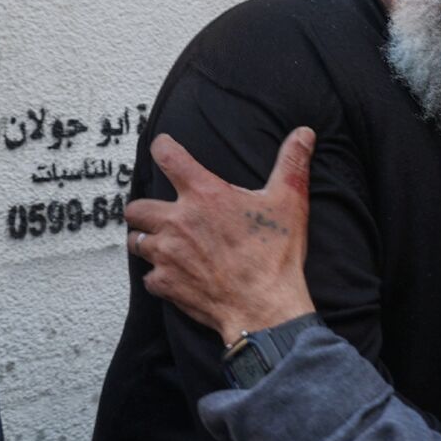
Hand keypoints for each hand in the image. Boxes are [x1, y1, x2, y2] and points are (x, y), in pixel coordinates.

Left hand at [126, 128, 316, 343]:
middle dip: (145, 209)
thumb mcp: (290, 202)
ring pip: (135, 241)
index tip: (164, 147)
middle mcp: (177, 221)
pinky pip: (149, 277)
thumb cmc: (275, 255)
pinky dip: (159, 276)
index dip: (163, 147)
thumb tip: (304, 133)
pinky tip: (176, 275)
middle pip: (135, 207)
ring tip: (164, 244)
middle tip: (164, 214)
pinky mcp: (165, 283)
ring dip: (147, 240)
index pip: (167, 156)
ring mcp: (167, 255)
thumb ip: (292, 163)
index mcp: (204, 195)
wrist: (265, 308)